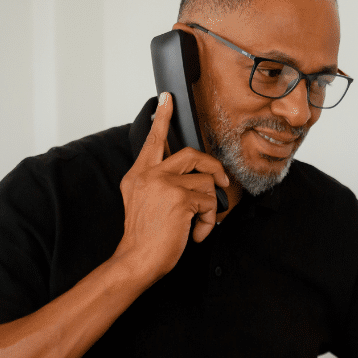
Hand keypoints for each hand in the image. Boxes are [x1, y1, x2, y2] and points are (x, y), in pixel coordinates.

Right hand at [113, 92, 229, 280]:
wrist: (137, 259)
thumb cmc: (144, 237)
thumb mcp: (142, 202)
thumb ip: (157, 183)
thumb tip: (193, 177)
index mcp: (138, 175)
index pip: (153, 141)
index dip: (162, 118)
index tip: (167, 98)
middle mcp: (149, 174)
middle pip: (190, 154)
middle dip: (211, 167)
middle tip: (220, 179)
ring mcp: (165, 184)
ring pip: (205, 181)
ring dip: (210, 206)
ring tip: (199, 223)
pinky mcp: (181, 198)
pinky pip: (210, 201)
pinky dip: (209, 221)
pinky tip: (197, 233)